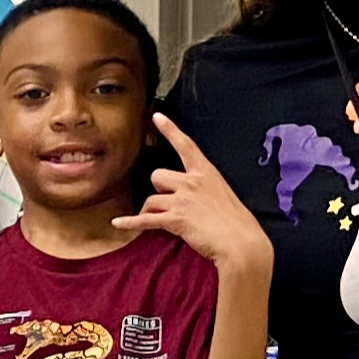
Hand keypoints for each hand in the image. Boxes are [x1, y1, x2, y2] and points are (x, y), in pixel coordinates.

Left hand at [116, 116, 270, 278]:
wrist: (241, 242)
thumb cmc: (236, 222)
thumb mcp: (223, 195)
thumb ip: (205, 189)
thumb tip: (190, 195)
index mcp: (206, 172)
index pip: (186, 145)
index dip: (170, 130)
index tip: (156, 116)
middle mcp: (193, 182)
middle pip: (157, 175)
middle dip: (158, 190)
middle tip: (168, 204)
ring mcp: (183, 200)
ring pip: (151, 199)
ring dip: (150, 210)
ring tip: (160, 221)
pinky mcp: (176, 219)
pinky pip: (146, 219)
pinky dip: (130, 222)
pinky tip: (118, 223)